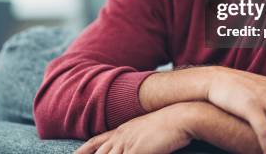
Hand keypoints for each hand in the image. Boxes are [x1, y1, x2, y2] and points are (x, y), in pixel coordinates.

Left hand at [74, 103, 193, 153]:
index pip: (95, 142)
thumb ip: (139, 140)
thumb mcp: (149, 130)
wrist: (183, 115)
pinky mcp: (137, 151)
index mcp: (123, 130)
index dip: (82, 151)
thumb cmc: (171, 123)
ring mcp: (128, 144)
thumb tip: (139, 145)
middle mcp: (121, 136)